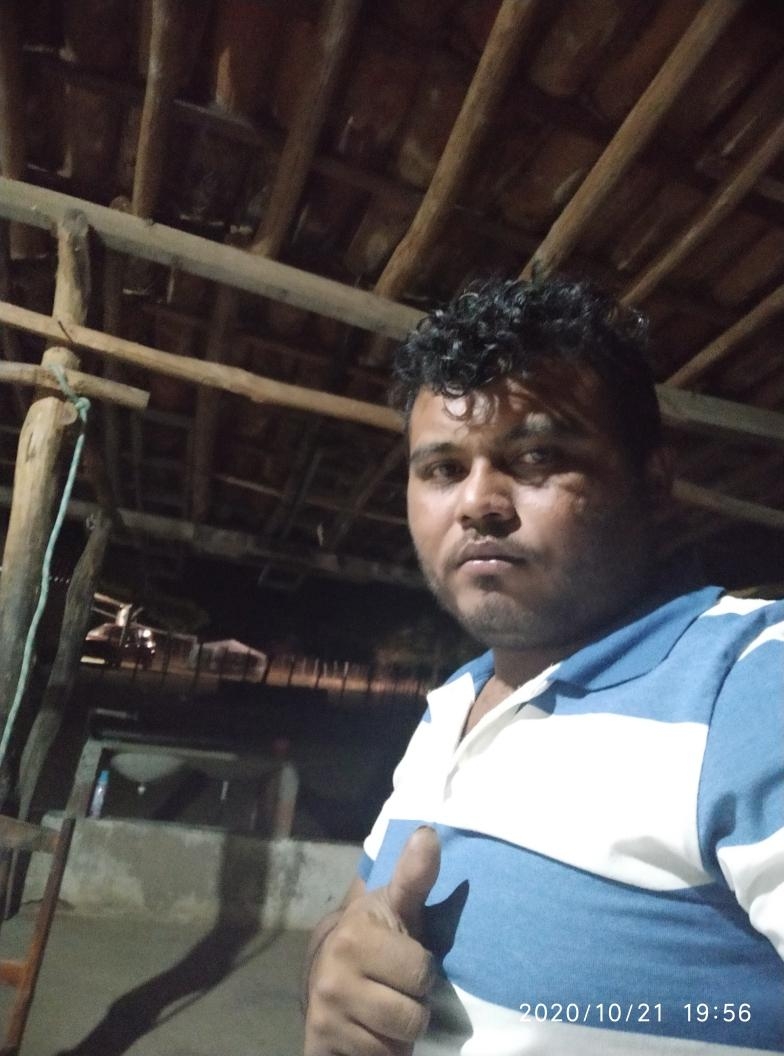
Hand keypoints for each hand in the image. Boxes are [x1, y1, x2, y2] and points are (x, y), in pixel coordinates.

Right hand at [304, 826, 440, 1055]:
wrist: (323, 973)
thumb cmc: (374, 935)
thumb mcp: (394, 904)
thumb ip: (414, 876)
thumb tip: (430, 833)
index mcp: (355, 937)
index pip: (423, 974)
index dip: (422, 971)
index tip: (406, 961)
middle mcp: (334, 978)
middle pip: (413, 1016)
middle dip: (413, 1006)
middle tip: (397, 990)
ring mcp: (326, 1018)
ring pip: (396, 1046)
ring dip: (399, 1035)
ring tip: (385, 1011)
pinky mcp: (320, 1048)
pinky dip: (381, 1055)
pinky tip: (370, 1032)